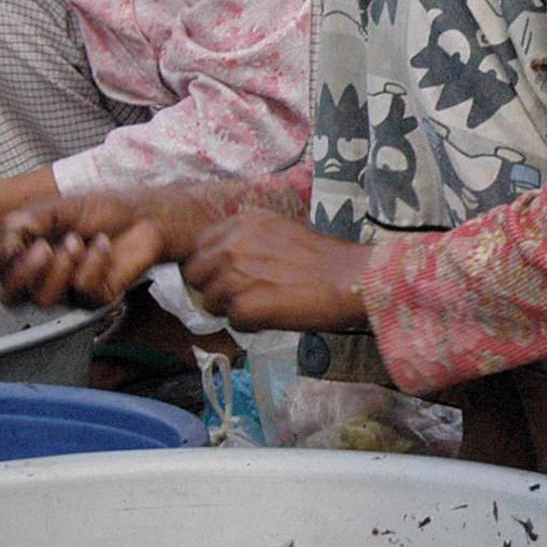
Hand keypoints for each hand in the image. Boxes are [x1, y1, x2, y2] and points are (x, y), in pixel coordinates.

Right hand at [0, 191, 192, 307]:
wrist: (143, 215)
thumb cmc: (101, 210)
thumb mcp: (57, 207)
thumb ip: (25, 222)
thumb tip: (4, 243)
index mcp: (28, 251)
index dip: (2, 258)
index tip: (16, 238)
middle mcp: (42, 275)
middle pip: (11, 295)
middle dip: (24, 273)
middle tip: (44, 248)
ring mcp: (66, 289)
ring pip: (43, 298)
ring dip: (61, 267)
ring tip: (77, 241)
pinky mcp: (93, 298)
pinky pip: (81, 290)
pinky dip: (93, 263)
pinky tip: (103, 245)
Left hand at [180, 210, 372, 332]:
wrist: (352, 278)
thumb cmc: (324, 259)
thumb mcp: (279, 231)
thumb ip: (247, 240)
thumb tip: (225, 262)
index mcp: (241, 222)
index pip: (198, 247)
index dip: (209, 266)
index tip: (228, 276)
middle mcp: (232, 243)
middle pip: (194, 274)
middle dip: (212, 288)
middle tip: (242, 296)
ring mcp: (235, 274)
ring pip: (209, 301)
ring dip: (232, 309)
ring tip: (265, 305)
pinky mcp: (244, 304)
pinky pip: (232, 321)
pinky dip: (250, 324)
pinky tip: (274, 316)